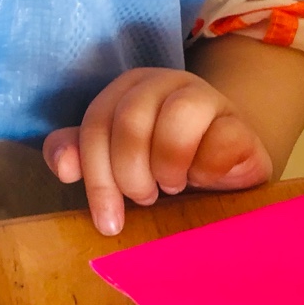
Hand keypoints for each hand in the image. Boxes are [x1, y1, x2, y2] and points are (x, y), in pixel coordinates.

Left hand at [42, 67, 272, 236]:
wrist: (230, 166)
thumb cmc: (167, 162)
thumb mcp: (119, 159)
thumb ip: (82, 154)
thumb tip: (63, 166)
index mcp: (128, 88)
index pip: (96, 124)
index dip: (96, 176)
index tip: (107, 220)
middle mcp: (164, 83)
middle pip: (130, 121)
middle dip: (130, 173)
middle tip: (143, 197)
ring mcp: (206, 98)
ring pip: (177, 117)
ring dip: (167, 165)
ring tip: (171, 186)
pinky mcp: (240, 124)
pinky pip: (221, 140)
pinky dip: (206, 169)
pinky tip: (204, 180)